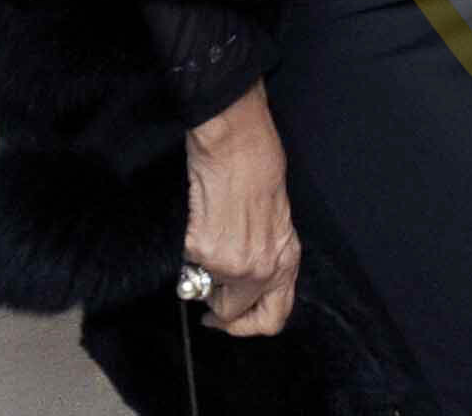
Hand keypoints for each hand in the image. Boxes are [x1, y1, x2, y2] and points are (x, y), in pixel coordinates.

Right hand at [182, 84, 300, 336]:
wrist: (235, 145)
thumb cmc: (259, 169)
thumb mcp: (275, 219)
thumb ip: (265, 254)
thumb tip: (245, 280)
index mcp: (284, 257)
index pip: (274, 317)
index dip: (249, 326)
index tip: (233, 318)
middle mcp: (260, 267)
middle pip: (234, 313)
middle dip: (220, 306)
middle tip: (210, 291)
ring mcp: (229, 262)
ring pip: (208, 293)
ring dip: (204, 280)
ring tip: (207, 248)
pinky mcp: (199, 251)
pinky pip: (187, 269)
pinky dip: (187, 258)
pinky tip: (196, 232)